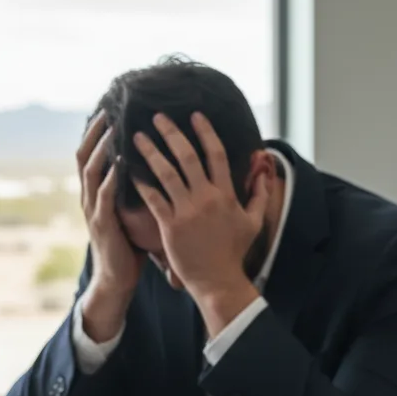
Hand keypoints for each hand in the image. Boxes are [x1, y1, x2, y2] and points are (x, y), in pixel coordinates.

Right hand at [76, 110, 144, 341]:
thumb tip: (155, 169)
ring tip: (112, 128)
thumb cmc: (129, 247)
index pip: (92, 155)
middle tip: (108, 109)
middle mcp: (90, 197)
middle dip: (95, 132)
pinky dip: (110, 177)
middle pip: (84, 155)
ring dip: (100, 148)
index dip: (97, 132)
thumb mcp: (131, 213)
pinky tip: (118, 163)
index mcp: (97, 193)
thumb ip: (137, 191)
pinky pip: (103, 196)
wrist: (117, 279)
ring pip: (90, 171)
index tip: (110, 110)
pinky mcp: (102, 224)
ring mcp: (93, 210)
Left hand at [133, 112, 266, 337]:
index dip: (205, 132)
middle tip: (157, 116)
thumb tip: (266, 173)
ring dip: (150, 152)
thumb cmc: (234, 252)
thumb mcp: (253, 222)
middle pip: (187, 157)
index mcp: (225, 194)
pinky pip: (153, 199)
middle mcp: (205, 198)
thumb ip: (259, 195)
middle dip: (171, 133)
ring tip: (137, 137)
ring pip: (166, 173)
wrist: (218, 280)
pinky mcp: (170, 226)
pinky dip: (142, 183)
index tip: (194, 115)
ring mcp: (186, 212)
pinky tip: (130, 170)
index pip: (216, 154)